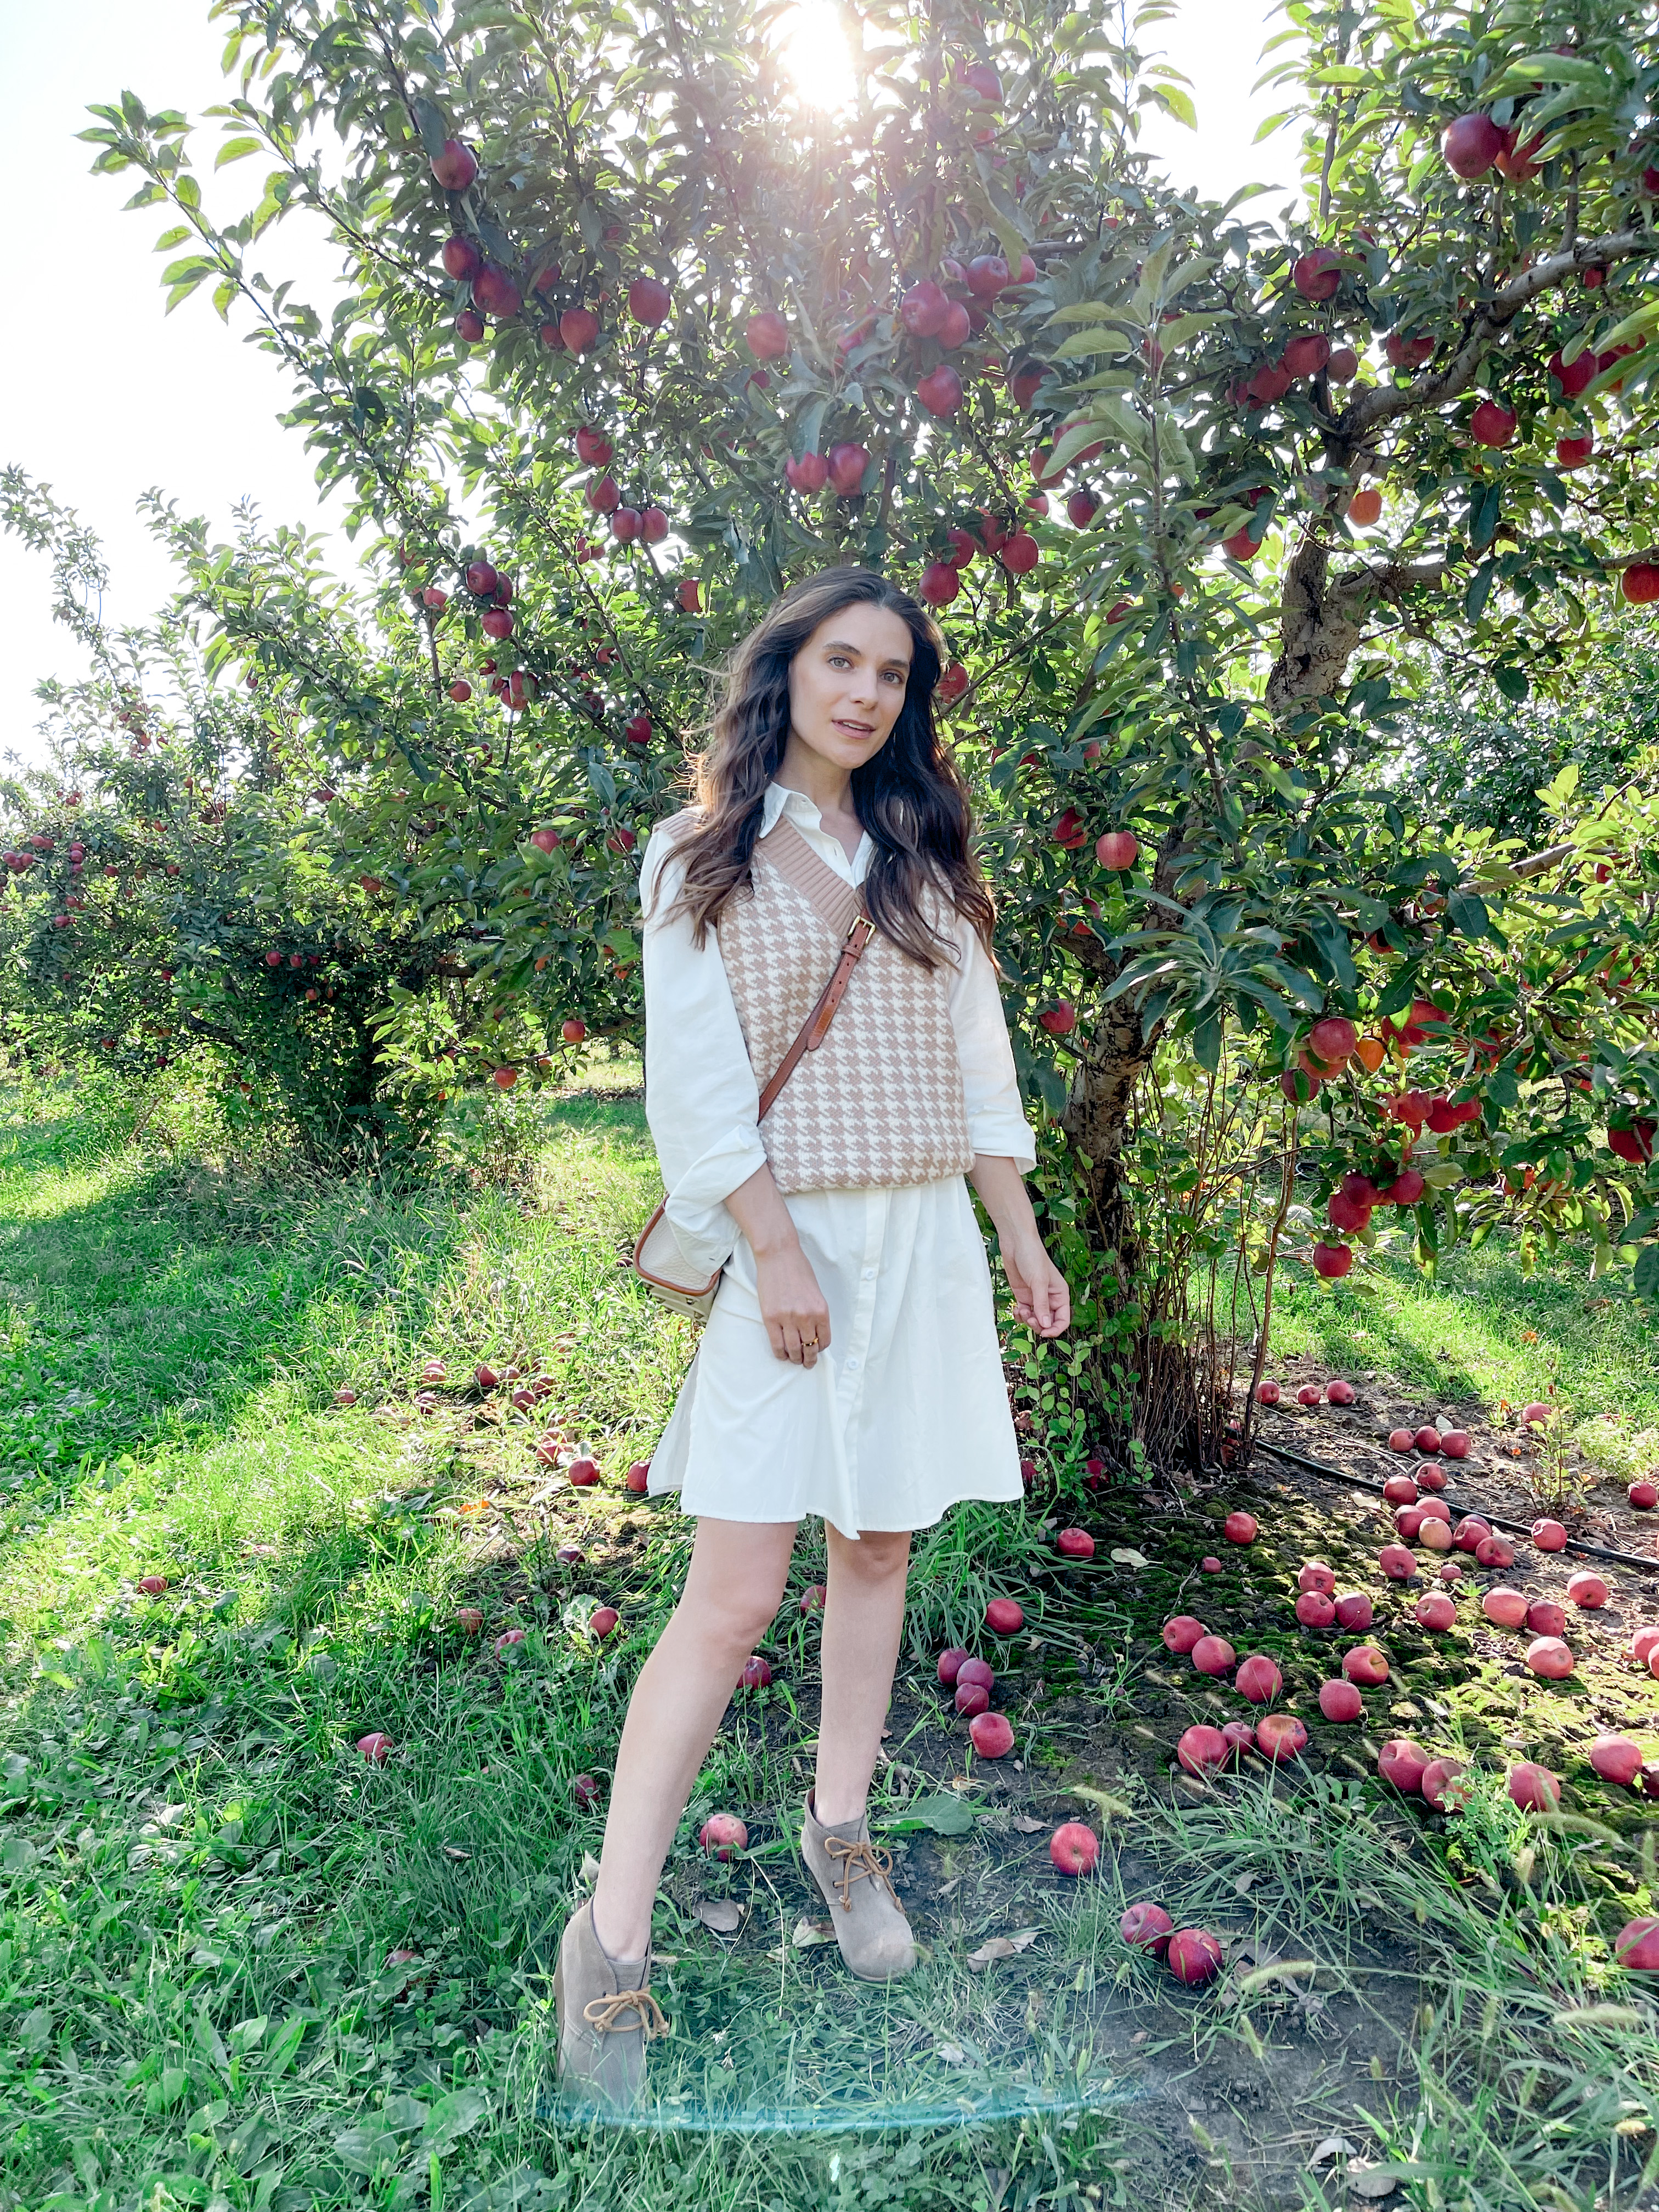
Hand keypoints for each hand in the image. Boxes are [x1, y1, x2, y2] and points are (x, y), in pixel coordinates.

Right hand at [755, 1243, 830, 1365]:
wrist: (778, 1255)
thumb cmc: (798, 1270)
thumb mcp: (815, 1292)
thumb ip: (815, 1312)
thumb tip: (813, 1332)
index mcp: (821, 1310)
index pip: (825, 1340)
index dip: (821, 1348)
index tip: (817, 1350)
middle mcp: (806, 1317)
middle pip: (809, 1348)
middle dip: (809, 1359)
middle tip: (807, 1363)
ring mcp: (787, 1318)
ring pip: (793, 1350)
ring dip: (795, 1359)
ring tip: (794, 1360)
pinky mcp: (770, 1318)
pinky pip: (777, 1344)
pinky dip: (780, 1353)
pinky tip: (782, 1355)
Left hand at [1002, 1233, 1069, 1337]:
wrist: (1016, 1242)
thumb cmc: (1032, 1256)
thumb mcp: (1039, 1281)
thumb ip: (1042, 1304)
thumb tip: (1046, 1325)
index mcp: (1060, 1294)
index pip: (1063, 1319)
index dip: (1055, 1329)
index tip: (1045, 1332)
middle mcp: (1049, 1298)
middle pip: (1048, 1322)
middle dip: (1039, 1325)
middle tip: (1030, 1319)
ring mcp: (1035, 1298)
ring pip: (1035, 1319)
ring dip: (1028, 1320)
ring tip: (1022, 1310)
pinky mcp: (1023, 1296)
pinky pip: (1024, 1313)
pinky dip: (1020, 1315)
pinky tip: (1016, 1309)